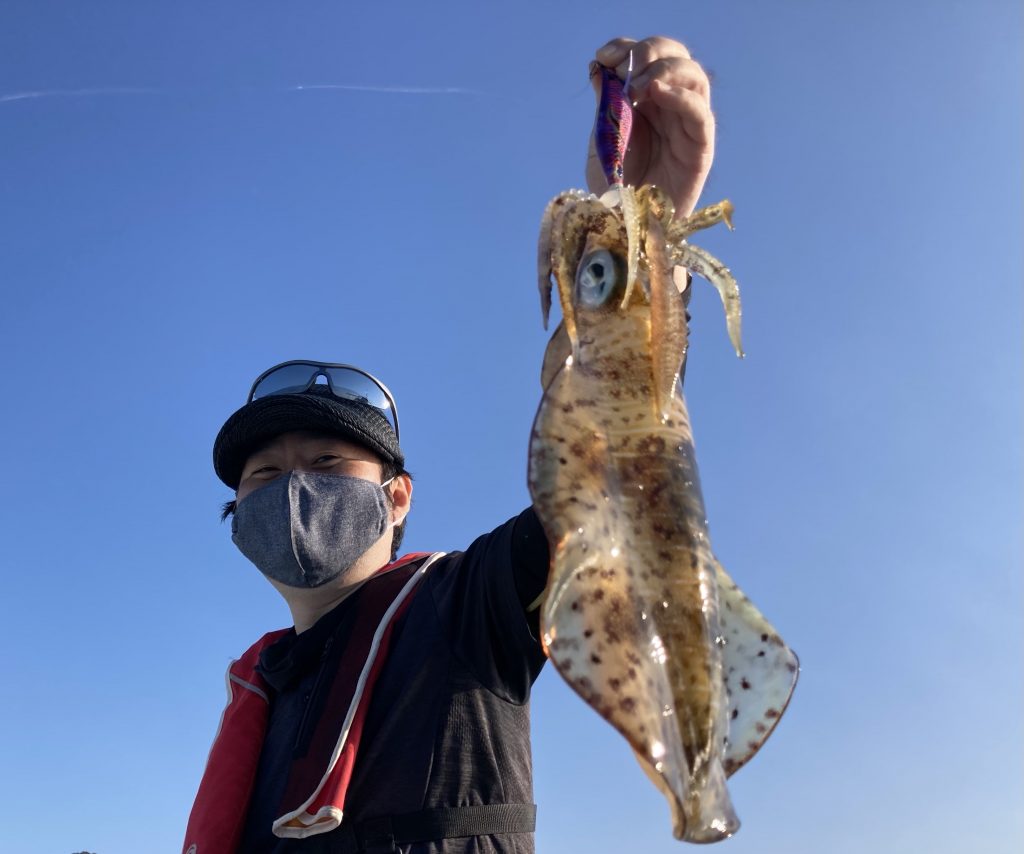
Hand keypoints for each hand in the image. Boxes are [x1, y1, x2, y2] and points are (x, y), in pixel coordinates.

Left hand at [586, 36, 714, 218]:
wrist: (627, 229)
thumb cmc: (615, 191)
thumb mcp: (603, 141)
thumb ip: (605, 106)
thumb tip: (599, 69)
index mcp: (646, 102)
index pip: (647, 58)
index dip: (626, 48)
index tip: (603, 57)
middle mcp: (671, 108)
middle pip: (675, 57)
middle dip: (649, 52)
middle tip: (625, 69)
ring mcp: (688, 126)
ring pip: (694, 77)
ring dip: (665, 70)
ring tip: (638, 88)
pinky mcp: (700, 149)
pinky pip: (700, 114)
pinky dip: (681, 96)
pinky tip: (658, 93)